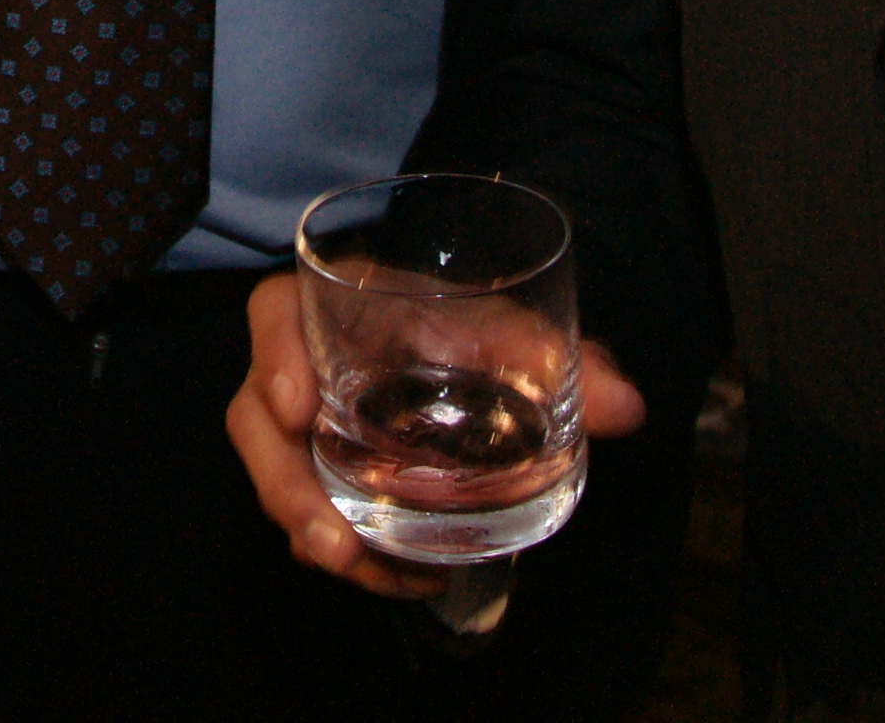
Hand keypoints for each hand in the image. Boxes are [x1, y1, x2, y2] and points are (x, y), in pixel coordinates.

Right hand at [225, 270, 651, 603]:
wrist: (464, 363)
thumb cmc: (471, 328)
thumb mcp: (510, 336)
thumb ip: (561, 362)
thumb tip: (628, 409)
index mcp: (339, 308)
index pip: (276, 313)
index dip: (274, 355)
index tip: (298, 409)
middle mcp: (306, 365)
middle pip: (255, 417)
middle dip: (285, 487)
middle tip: (331, 542)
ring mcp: (304, 425)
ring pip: (275, 475)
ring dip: (311, 529)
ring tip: (360, 569)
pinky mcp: (318, 472)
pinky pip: (309, 514)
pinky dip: (348, 550)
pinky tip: (398, 576)